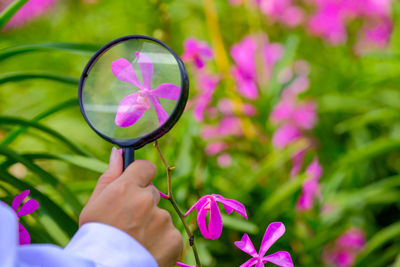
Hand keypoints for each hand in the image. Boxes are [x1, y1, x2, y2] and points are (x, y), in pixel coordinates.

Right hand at [79, 147, 182, 266]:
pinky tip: (147, 250)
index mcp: (126, 188)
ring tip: (136, 241)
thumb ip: (109, 175)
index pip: (146, 167)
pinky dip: (162, 242)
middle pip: (152, 194)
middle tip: (128, 224)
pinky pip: (170, 234)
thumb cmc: (94, 237)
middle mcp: (147, 201)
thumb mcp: (94, 204)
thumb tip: (117, 152)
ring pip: (161, 215)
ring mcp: (162, 220)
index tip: (136, 186)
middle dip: (143, 205)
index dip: (141, 177)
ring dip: (152, 225)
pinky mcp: (173, 239)